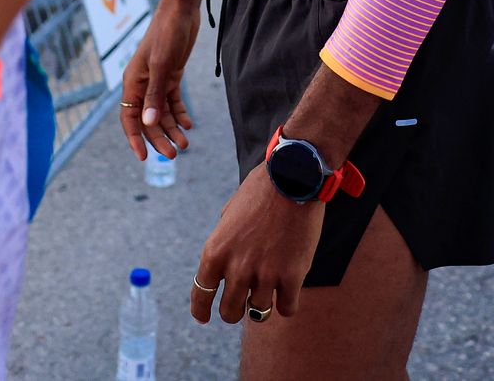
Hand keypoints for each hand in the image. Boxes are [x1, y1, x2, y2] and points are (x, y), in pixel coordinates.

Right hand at [119, 0, 199, 158]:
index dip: (135, 139)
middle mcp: (142, 84)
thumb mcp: (162, 65)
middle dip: (159, 138)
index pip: (129, 118)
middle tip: (175, 154)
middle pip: (148, 119)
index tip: (144, 158)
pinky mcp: (171, 75)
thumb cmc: (167, 34)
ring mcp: (157, 80)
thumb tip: (149, 123)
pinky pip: (172, 101)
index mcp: (133, 82)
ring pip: (161, 112)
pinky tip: (189, 124)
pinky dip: (179, 114)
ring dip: (172, 128)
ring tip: (185, 143)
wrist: (181, 11)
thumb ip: (155, 95)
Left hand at [190, 168, 323, 325]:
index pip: (201, 295)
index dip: (200, 311)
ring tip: (268, 293)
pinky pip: (286, 309)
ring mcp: (265, 274)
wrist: (292, 177)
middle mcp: (237, 267)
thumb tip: (225, 269)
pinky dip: (287, 304)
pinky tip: (288, 292)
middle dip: (234, 311)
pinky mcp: (292, 276)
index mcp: (215, 251)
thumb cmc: (260, 192)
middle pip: (229, 312)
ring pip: (258, 313)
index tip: (204, 317)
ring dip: (262, 306)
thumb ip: (225, 245)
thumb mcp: (229, 216)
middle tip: (242, 303)